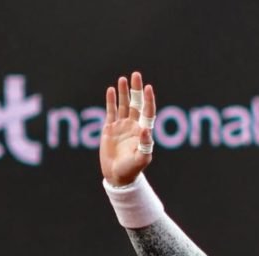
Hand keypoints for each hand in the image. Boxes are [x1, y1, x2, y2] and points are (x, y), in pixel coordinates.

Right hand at [100, 72, 156, 186]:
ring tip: (123, 78)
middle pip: (136, 104)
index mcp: (143, 132)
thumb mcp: (141, 159)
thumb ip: (144, 145)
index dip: (148, 100)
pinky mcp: (110, 129)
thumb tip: (145, 128)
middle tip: (136, 75)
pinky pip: (111, 111)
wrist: (117, 176)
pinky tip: (111, 90)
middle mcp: (134, 126)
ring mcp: (122, 126)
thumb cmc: (132, 170)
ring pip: (124, 105)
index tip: (148, 87)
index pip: (147, 111)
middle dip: (136, 90)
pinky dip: (111, 101)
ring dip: (124, 92)